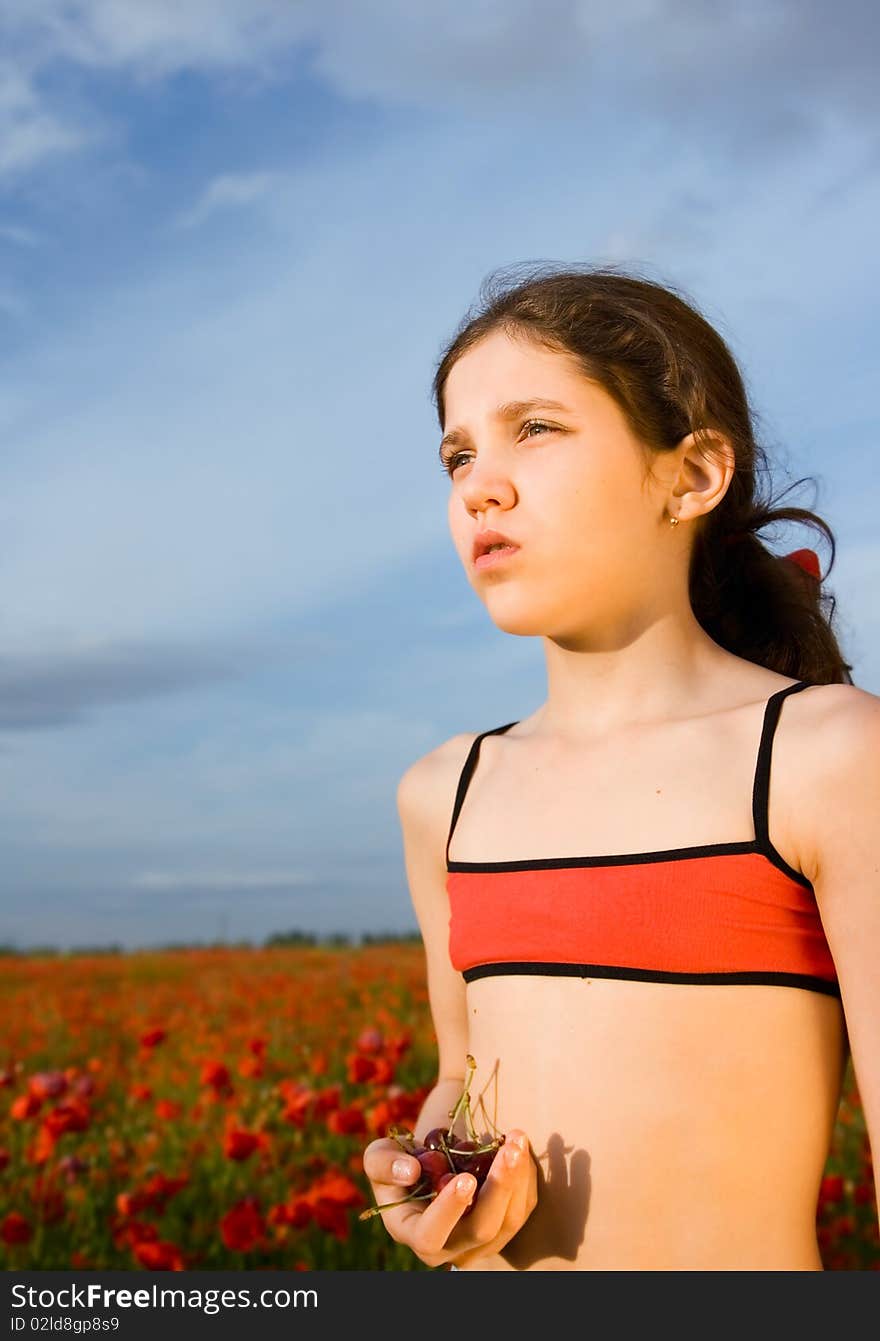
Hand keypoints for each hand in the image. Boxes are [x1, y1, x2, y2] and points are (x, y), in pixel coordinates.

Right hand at [361, 1129, 537, 1268]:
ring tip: (517, 1139)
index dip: (448, 1211)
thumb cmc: (401, 1158)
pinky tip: (521, 1147)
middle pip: (481, 1230)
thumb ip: (383, 1162)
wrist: (434, 1159)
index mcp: (412, 1232)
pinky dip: (526, 1178)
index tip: (465, 1178)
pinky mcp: (505, 1226)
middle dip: (498, 1188)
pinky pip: (523, 1208)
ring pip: (509, 1221)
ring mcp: (481, 1241)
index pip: (429, 1235)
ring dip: (517, 1178)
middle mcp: (449, 1247)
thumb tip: (409, 1171)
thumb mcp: (380, 1154)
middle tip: (508, 1149)